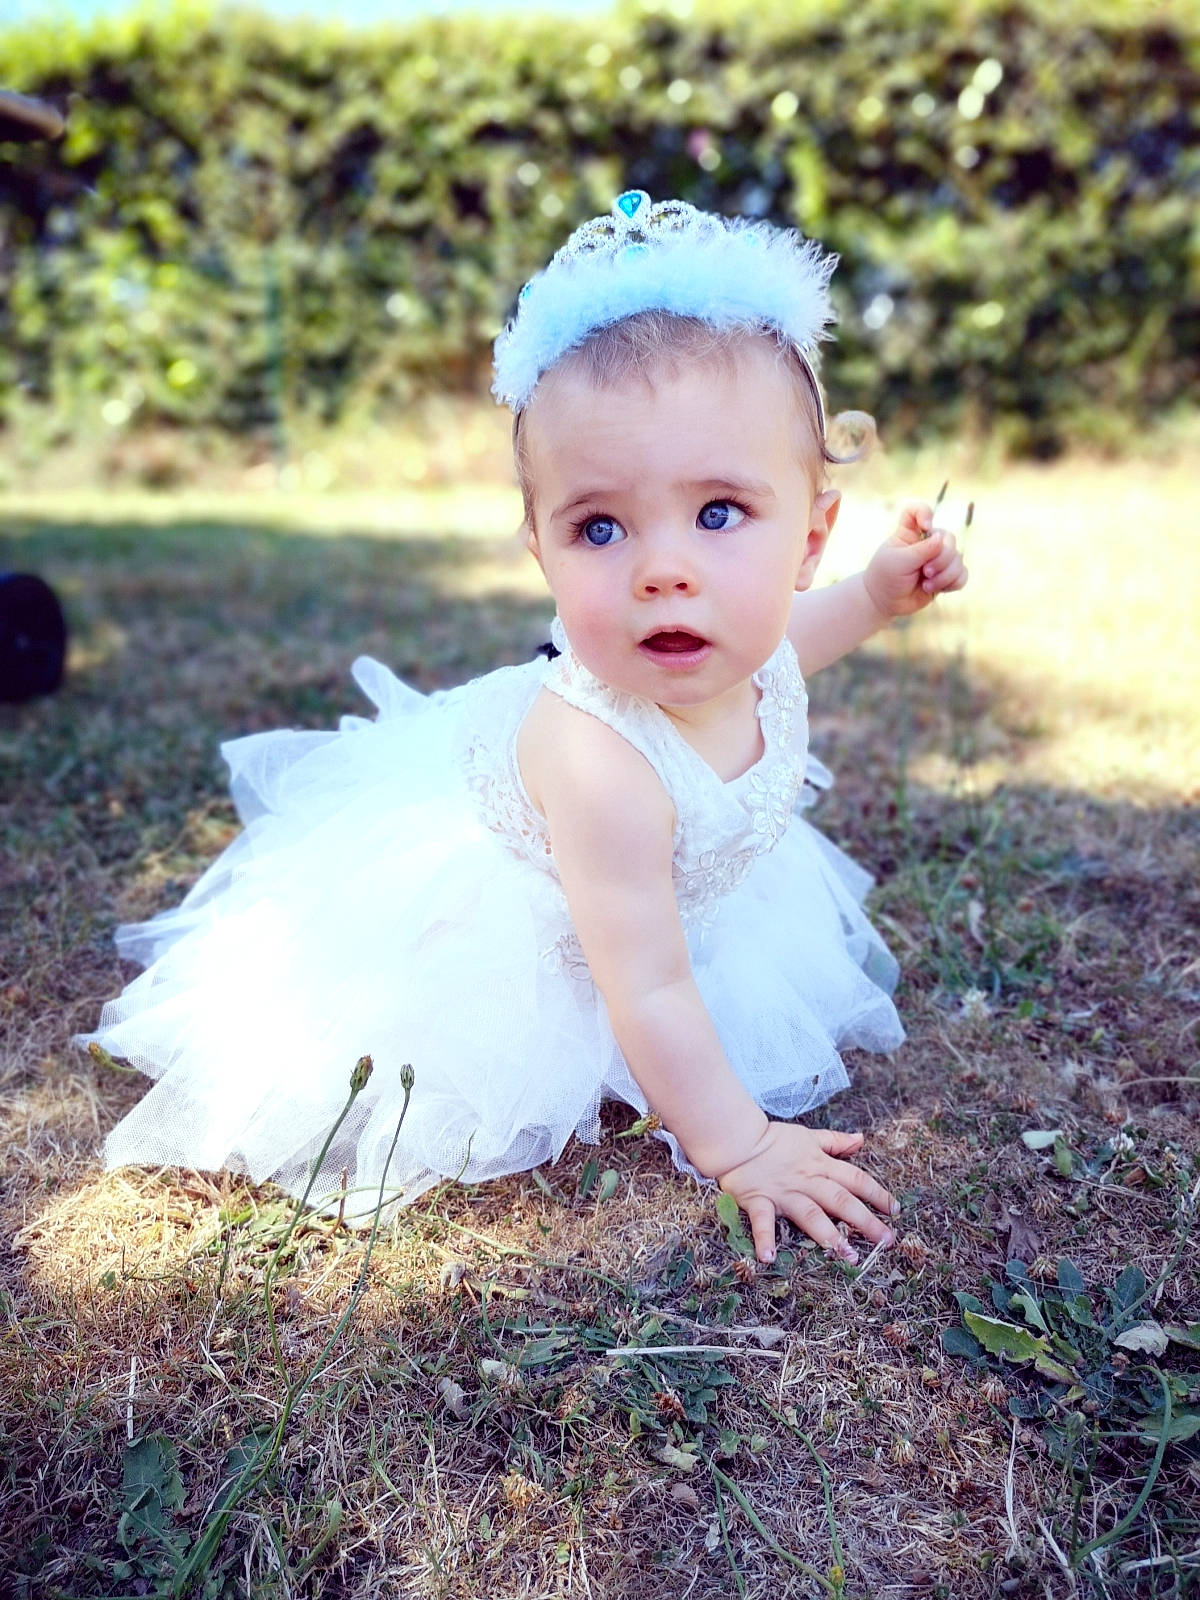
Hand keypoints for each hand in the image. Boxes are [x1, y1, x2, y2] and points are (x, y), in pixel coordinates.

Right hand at [716, 1122, 898, 1264]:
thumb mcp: (809, 1136)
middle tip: (886, 1241)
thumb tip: (861, 1140)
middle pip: (841, 1200)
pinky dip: (765, 1239)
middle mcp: (806, 1181)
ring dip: (829, 1236)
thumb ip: (835, 1141)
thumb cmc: (774, 1139)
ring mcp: (783, 1193)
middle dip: (865, 1220)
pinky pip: (762, 1222)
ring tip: (848, 1256)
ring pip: (811, 1215)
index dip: (877, 1194)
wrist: (737, 1138)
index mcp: (819, 1164)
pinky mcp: (759, 1201)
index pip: (855, 1179)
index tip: (895, 1210)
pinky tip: (768, 1258)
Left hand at [862, 500, 967, 619]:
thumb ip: (922, 550)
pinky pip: (962, 574)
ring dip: (945, 575)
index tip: (925, 527)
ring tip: (927, 585)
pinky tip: (940, 589)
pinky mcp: (945, 576)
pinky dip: (953, 582)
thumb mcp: (900, 561)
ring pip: (957, 559)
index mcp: (909, 532)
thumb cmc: (886, 577)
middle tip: (925, 572)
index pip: (919, 510)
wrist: (885, 601)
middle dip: (941, 558)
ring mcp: (937, 559)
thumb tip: (942, 539)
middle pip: (948, 539)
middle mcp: (926, 542)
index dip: (925, 513)